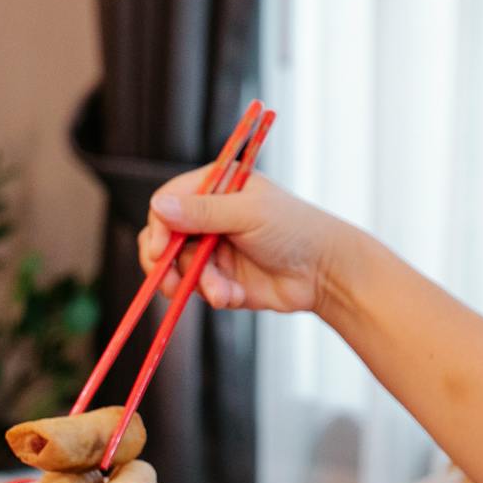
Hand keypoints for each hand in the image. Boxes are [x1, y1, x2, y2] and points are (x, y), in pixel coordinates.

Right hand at [139, 172, 360, 315]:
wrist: (324, 273)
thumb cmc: (295, 230)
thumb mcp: (248, 214)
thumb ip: (202, 212)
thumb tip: (158, 206)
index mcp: (217, 187)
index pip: (170, 201)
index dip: (159, 226)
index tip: (159, 250)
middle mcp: (210, 216)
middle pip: (165, 237)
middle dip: (166, 263)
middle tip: (169, 284)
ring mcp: (213, 249)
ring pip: (180, 268)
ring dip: (199, 283)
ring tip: (222, 292)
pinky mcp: (219, 278)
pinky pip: (198, 289)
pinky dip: (214, 295)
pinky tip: (235, 295)